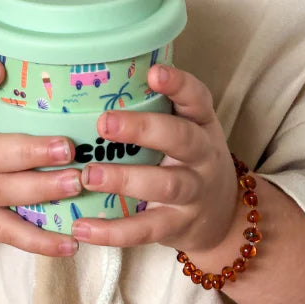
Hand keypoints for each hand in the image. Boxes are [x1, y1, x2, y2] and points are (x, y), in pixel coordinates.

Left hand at [70, 65, 236, 254]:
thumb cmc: (189, 159)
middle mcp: (203, 156)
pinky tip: (82, 227)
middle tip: (105, 122)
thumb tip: (100, 77)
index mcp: (201, 124)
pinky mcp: (177, 225)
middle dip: (143, 129)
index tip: (154, 73)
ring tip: (87, 175)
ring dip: (123, 179)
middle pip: (181, 139)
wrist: (222, 216)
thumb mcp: (187, 128)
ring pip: (164, 185)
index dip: (178, 84)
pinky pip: (145, 229)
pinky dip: (113, 231)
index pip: (197, 98)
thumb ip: (156, 106)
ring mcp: (193, 192)